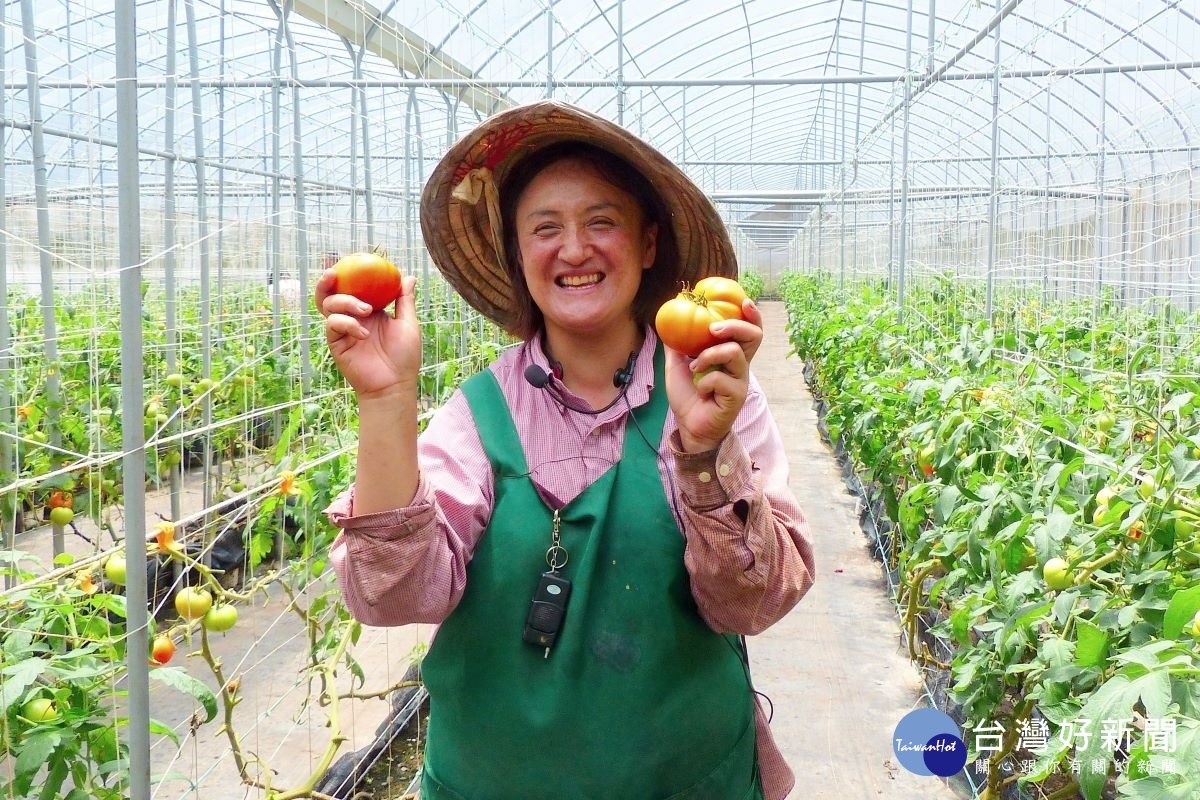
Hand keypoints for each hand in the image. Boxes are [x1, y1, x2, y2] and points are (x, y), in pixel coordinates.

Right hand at [315, 269, 420, 397]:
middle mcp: (352, 317)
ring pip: (329, 306)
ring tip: (366, 311)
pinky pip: (333, 325)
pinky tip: (363, 334)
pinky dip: (347, 324)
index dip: (348, 273)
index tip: (351, 259)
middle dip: (327, 282)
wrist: (394, 384)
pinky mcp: (336, 343)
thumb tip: (408, 276)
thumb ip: (404, 301)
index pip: (353, 287)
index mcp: (368, 310)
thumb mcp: (408, 324)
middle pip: (331, 294)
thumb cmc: (404, 357)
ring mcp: (342, 330)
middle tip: (333, 274)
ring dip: (345, 303)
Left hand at [665, 299, 762, 452]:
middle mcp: (740, 365)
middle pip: (753, 336)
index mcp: (730, 355)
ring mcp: (740, 381)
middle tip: (713, 328)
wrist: (688, 426)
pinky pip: (721, 379)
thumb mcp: (677, 365)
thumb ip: (678, 344)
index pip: (749, 330)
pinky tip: (699, 389)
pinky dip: (705, 381)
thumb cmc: (688, 397)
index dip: (751, 315)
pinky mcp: (736, 396)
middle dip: (734, 326)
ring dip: (710, 355)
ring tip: (694, 366)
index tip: (744, 301)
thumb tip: (668, 321)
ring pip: (734, 354)